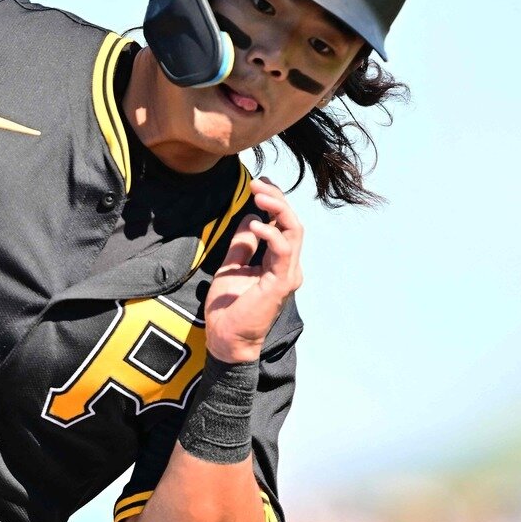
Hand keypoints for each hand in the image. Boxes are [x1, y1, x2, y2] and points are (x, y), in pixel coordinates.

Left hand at [204, 178, 302, 362]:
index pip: (284, 225)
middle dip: (277, 199)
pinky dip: (271, 233)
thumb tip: (249, 218)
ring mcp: (287, 274)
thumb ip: (242, 245)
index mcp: (279, 263)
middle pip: (292, 223)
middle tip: (257, 183)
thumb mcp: (232, 267)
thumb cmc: (229, 309)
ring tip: (258, 194)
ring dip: (277, 208)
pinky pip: (283, 250)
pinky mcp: (280, 283)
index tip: (259, 184)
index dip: (275, 201)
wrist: (226, 338)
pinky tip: (254, 224)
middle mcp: (288, 266)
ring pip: (294, 231)